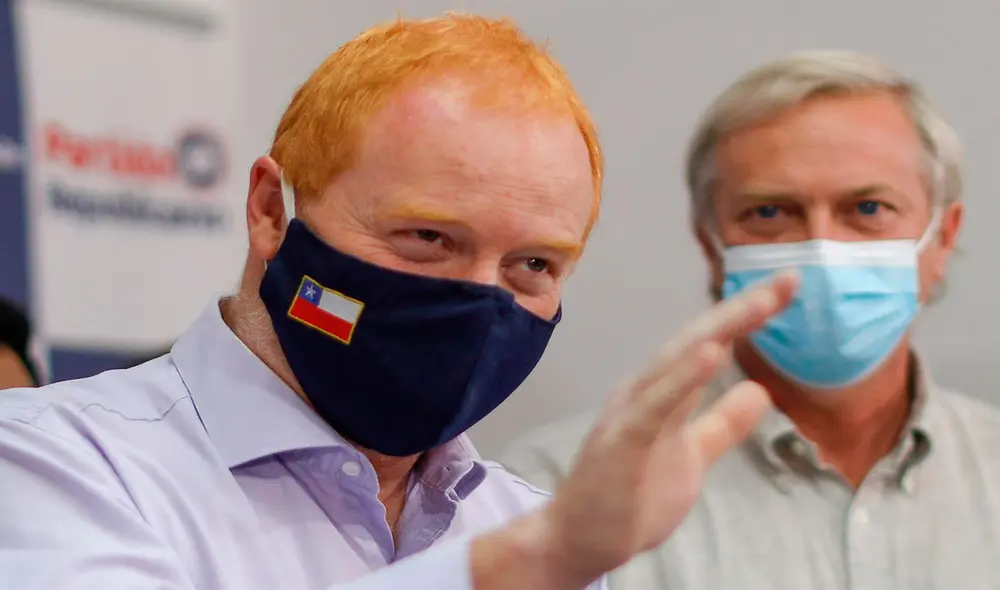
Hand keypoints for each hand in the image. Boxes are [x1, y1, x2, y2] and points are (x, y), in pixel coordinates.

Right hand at [472, 271, 797, 589]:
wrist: (577, 541)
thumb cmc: (627, 498)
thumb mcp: (691, 456)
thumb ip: (722, 423)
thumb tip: (759, 390)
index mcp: (660, 393)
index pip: (709, 345)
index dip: (747, 316)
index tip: (788, 288)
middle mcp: (644, 392)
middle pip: (698, 340)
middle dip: (743, 309)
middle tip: (791, 280)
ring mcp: (631, 415)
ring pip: (677, 362)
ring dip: (720, 329)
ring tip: (761, 303)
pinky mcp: (622, 443)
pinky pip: (656, 406)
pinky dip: (683, 377)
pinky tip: (713, 353)